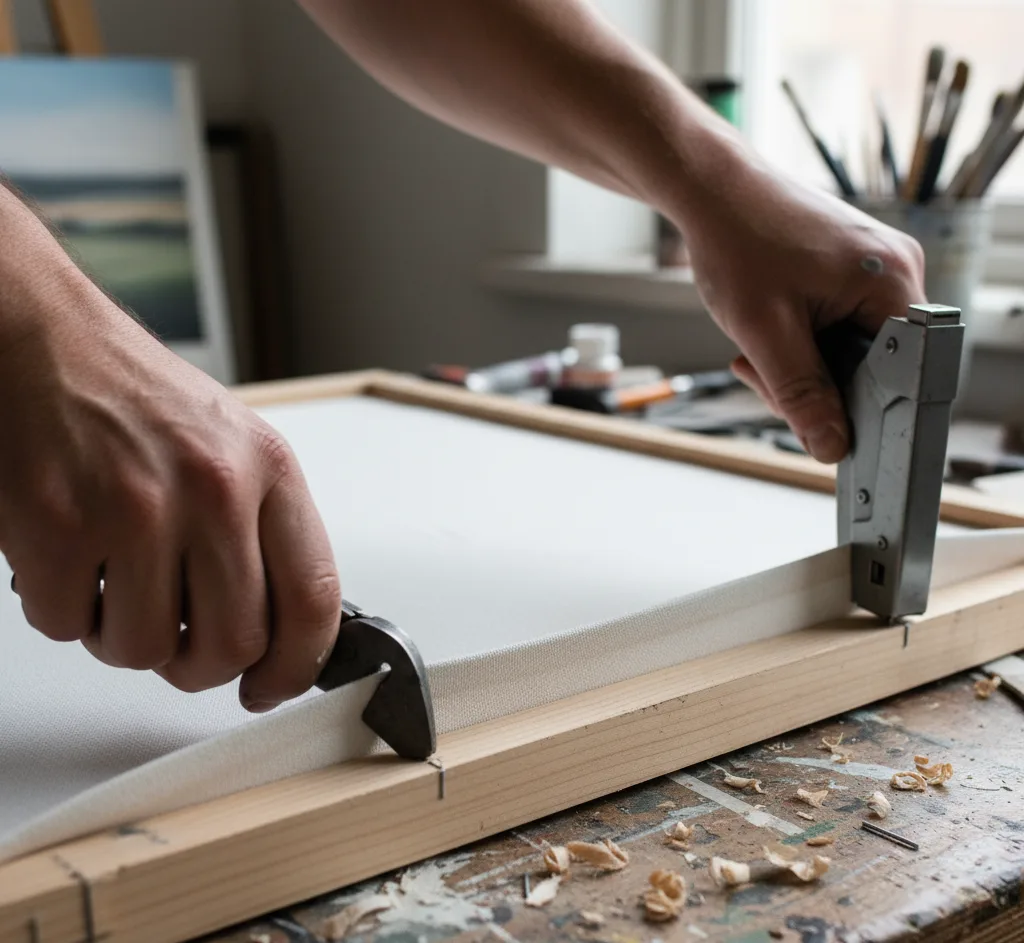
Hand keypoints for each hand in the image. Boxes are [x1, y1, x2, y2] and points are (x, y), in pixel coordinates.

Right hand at [0, 264, 340, 711]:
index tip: (272, 686)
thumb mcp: (235, 448)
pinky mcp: (56, 525)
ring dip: (126, 637)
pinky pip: (68, 626)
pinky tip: (71, 559)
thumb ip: (264, 533)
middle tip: (182, 646)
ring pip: (146, 649)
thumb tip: (280, 632)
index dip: (298, 665)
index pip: (313, 598)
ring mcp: (134, 508)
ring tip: (117, 583)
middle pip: (233, 643)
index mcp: (269, 470)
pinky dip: (65, 611)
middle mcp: (213, 488)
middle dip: (202, 665)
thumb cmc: (139, 399)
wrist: (45, 341)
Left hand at [678, 155, 925, 462]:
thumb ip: (800, 393)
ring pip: (848, 352)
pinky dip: (799, 341)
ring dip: (798, 363)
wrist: (713, 190)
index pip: (902, 375)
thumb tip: (831, 446)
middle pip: (873, 367)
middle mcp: (898, 273)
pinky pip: (838, 328)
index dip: (859, 406)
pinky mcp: (852, 271)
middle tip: (758, 367)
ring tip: (754, 342)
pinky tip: (767, 327)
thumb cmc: (736, 240)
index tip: (814, 416)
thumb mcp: (765, 331)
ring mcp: (876, 270)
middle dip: (811, 382)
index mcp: (893, 283)